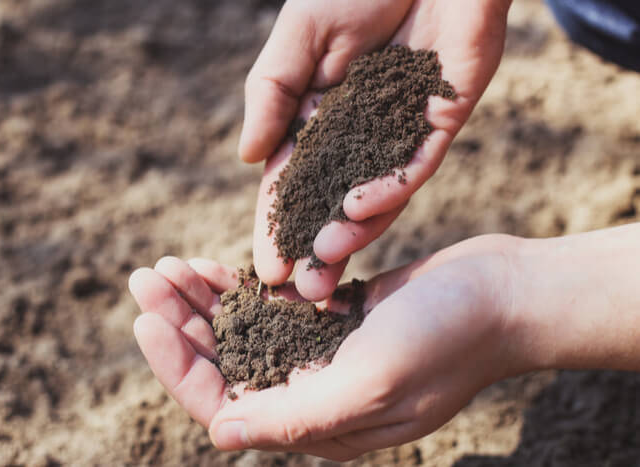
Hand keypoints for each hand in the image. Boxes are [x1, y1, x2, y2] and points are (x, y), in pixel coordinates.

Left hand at [128, 234, 521, 460]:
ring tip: (167, 267)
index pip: (224, 404)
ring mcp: (322, 356)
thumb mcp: (371, 381)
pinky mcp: (333, 320)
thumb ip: (296, 415)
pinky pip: (271, 309)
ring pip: (242, 334)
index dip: (178, 365)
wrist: (502, 295)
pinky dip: (240, 289)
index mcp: (318, 423)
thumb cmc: (447, 337)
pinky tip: (213, 268)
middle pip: (225, 365)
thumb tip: (221, 435)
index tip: (146, 316)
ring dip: (202, 303)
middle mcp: (313, 394)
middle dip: (180, 323)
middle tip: (144, 276)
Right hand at [246, 0, 512, 299]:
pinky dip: (388, 188)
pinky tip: (358, 210)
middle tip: (297, 290)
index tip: (265, 267)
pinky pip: (414, 164)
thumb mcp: (299, 34)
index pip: (292, 181)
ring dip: (351, 231)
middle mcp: (359, 135)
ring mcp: (400, 133)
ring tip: (325, 262)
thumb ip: (272, 93)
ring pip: (376, 194)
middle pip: (333, 201)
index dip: (278, 224)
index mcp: (318, 117)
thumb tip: (249, 157)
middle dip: (314, 245)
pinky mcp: (440, 122)